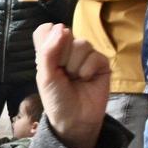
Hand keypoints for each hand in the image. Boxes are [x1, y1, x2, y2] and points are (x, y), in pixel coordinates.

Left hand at [34, 24, 109, 147]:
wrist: (74, 121)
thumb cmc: (56, 99)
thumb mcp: (45, 76)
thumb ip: (48, 51)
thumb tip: (61, 27)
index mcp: (50, 51)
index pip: (46, 30)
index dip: (48, 41)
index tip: (49, 60)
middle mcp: (68, 49)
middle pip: (66, 34)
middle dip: (62, 57)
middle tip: (63, 75)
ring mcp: (86, 55)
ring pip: (82, 44)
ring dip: (75, 66)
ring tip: (75, 79)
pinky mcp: (101, 63)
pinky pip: (95, 55)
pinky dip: (87, 70)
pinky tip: (86, 80)